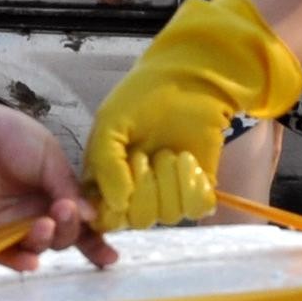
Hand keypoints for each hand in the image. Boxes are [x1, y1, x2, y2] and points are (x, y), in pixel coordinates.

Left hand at [0, 96, 107, 265]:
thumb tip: (93, 216)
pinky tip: (30, 261)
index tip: (110, 254)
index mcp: (54, 191)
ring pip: (36, 248)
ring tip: (43, 223)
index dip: (95, 238)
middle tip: (64, 211)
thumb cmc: (4, 134)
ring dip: (45, 241)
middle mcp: (35, 211)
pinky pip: (4, 256)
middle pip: (62, 237)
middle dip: (69, 229)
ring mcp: (9, 225)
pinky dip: (19, 262)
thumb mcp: (48, 154)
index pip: (79, 220)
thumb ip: (68, 186)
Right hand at [82, 0, 301, 230]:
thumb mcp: (110, 124)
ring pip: (167, 215)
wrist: (190, 80)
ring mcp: (167, 195)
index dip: (115, 203)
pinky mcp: (196, 191)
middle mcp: (135, 195)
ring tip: (170, 151)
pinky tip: (188, 160)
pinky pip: (196, 210)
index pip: (106, 218)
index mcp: (106, 182)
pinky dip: (193, 184)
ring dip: (170, 179)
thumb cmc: (143, 98)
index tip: (123, 170)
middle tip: (148, 152)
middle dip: (146, 184)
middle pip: (138, 220)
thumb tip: (117, 207)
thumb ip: (105, 165)